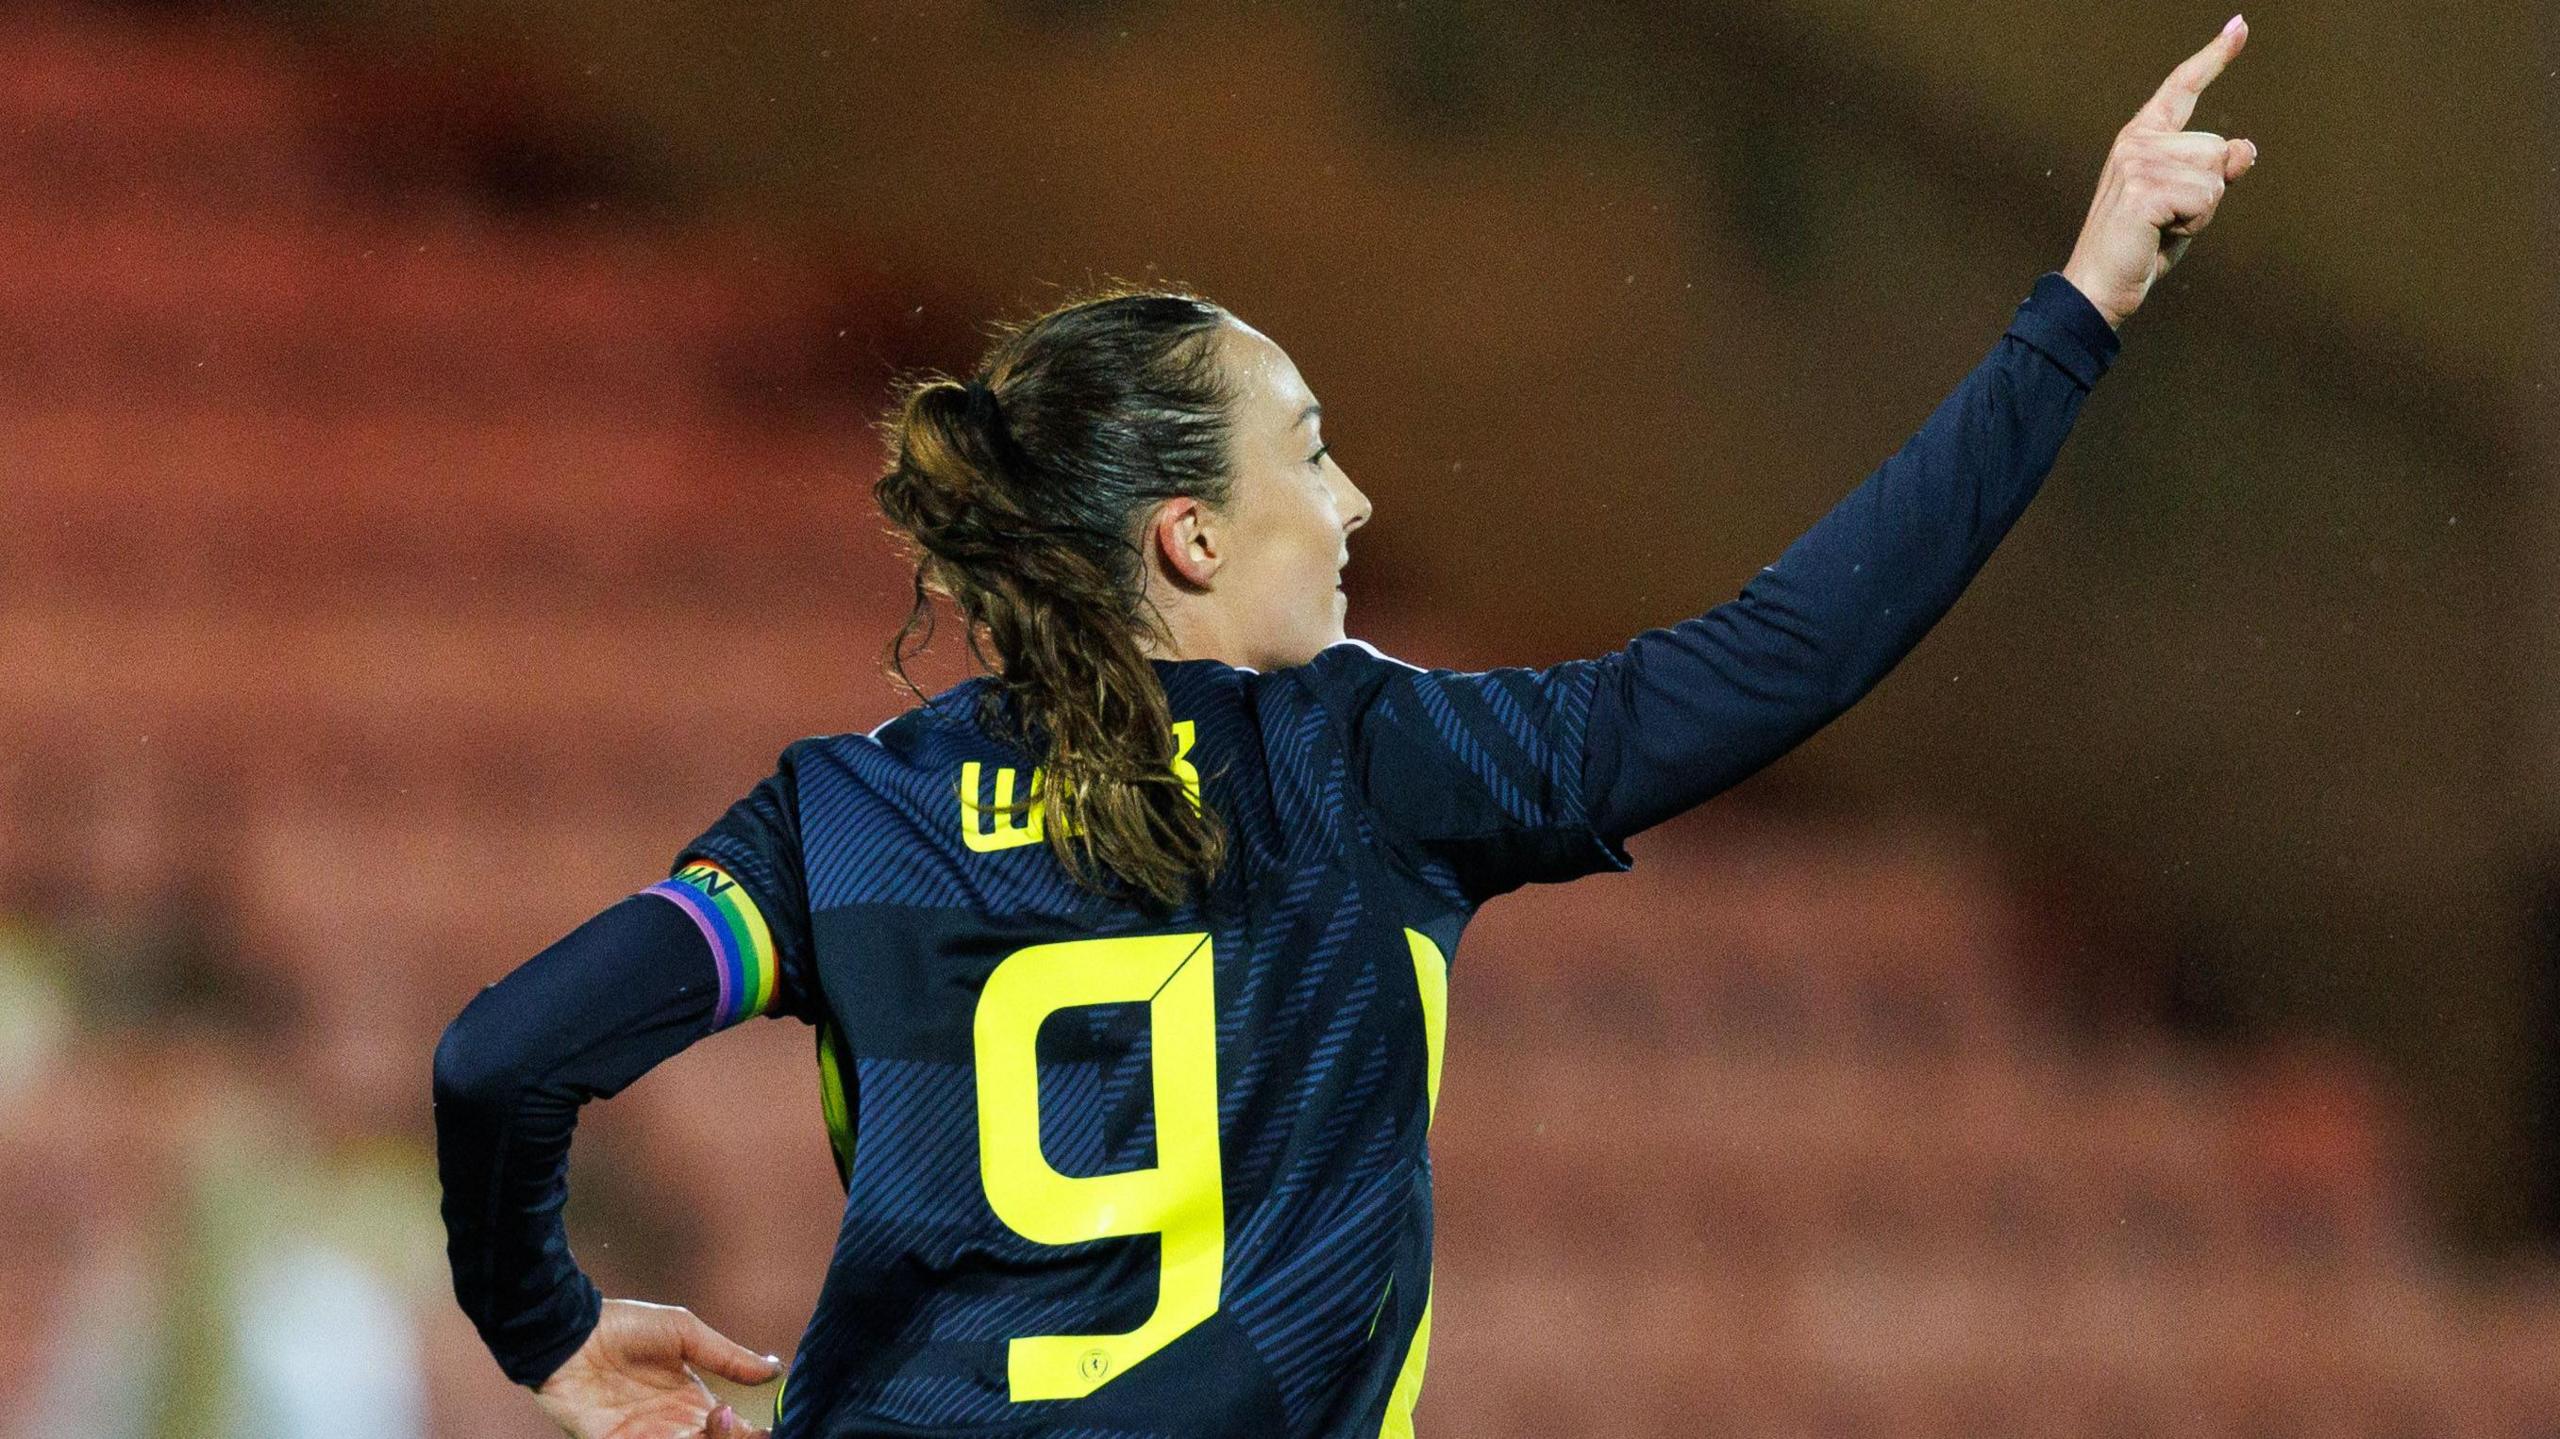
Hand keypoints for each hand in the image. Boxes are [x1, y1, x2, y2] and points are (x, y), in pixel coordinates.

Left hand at [533, 1297, 782, 1438]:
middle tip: (739, 1421)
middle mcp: (675, 1426)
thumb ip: (727, 1355)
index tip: (771, 1423)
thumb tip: (775, 1369)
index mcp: (694, 1400)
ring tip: (718, 1416)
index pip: (733, 1428)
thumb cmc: (625, 1325)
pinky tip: (686, 1432)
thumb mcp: (684, 1332)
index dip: (754, 1431)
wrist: (571, 1334)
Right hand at [2060, 15, 2259, 328]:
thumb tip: (2244, 148)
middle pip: (2214, 149)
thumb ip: (2214, 174)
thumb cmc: (2140, 247)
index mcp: (2142, 138)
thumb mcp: (2186, 205)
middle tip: (2167, 220)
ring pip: (2214, 175)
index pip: (2182, 90)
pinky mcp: (2142, 188)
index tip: (2239, 26)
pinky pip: (2205, 198)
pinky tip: (2158, 233)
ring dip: (2200, 211)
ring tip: (2161, 227)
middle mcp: (2137, 142)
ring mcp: (2137, 162)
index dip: (2213, 58)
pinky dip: (2193, 224)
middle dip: (2207, 192)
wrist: (2097, 287)